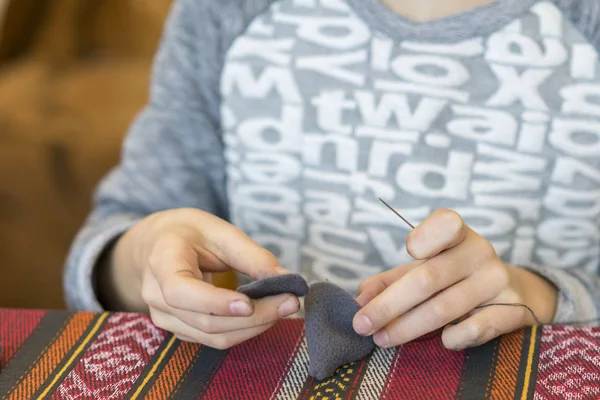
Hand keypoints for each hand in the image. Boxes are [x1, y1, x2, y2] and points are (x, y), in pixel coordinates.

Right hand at [102, 208, 298, 348]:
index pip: (180, 291)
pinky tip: (266, 314)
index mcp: (161, 262)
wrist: (157, 245)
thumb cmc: (188, 233)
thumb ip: (251, 255)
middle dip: (253, 316)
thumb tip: (287, 278)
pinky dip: (244, 330)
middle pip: (205, 320)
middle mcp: (156, 295)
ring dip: (254, 326)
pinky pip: (214, 339)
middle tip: (291, 302)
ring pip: (213, 336)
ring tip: (285, 307)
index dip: (215, 302)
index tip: (249, 304)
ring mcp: (165, 317)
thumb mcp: (219, 231)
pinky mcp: (180, 329)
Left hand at [352, 209, 557, 349]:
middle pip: (428, 279)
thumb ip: (390, 281)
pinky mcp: (512, 309)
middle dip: (388, 305)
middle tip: (361, 324)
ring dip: (406, 327)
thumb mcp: (422, 270)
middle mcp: (480, 252)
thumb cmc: (453, 278)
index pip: (446, 224)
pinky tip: (441, 341)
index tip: (409, 250)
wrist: (513, 292)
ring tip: (380, 339)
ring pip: (444, 308)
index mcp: (458, 235)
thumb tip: (359, 299)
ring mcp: (497, 281)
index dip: (426, 236)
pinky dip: (452, 338)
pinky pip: (475, 328)